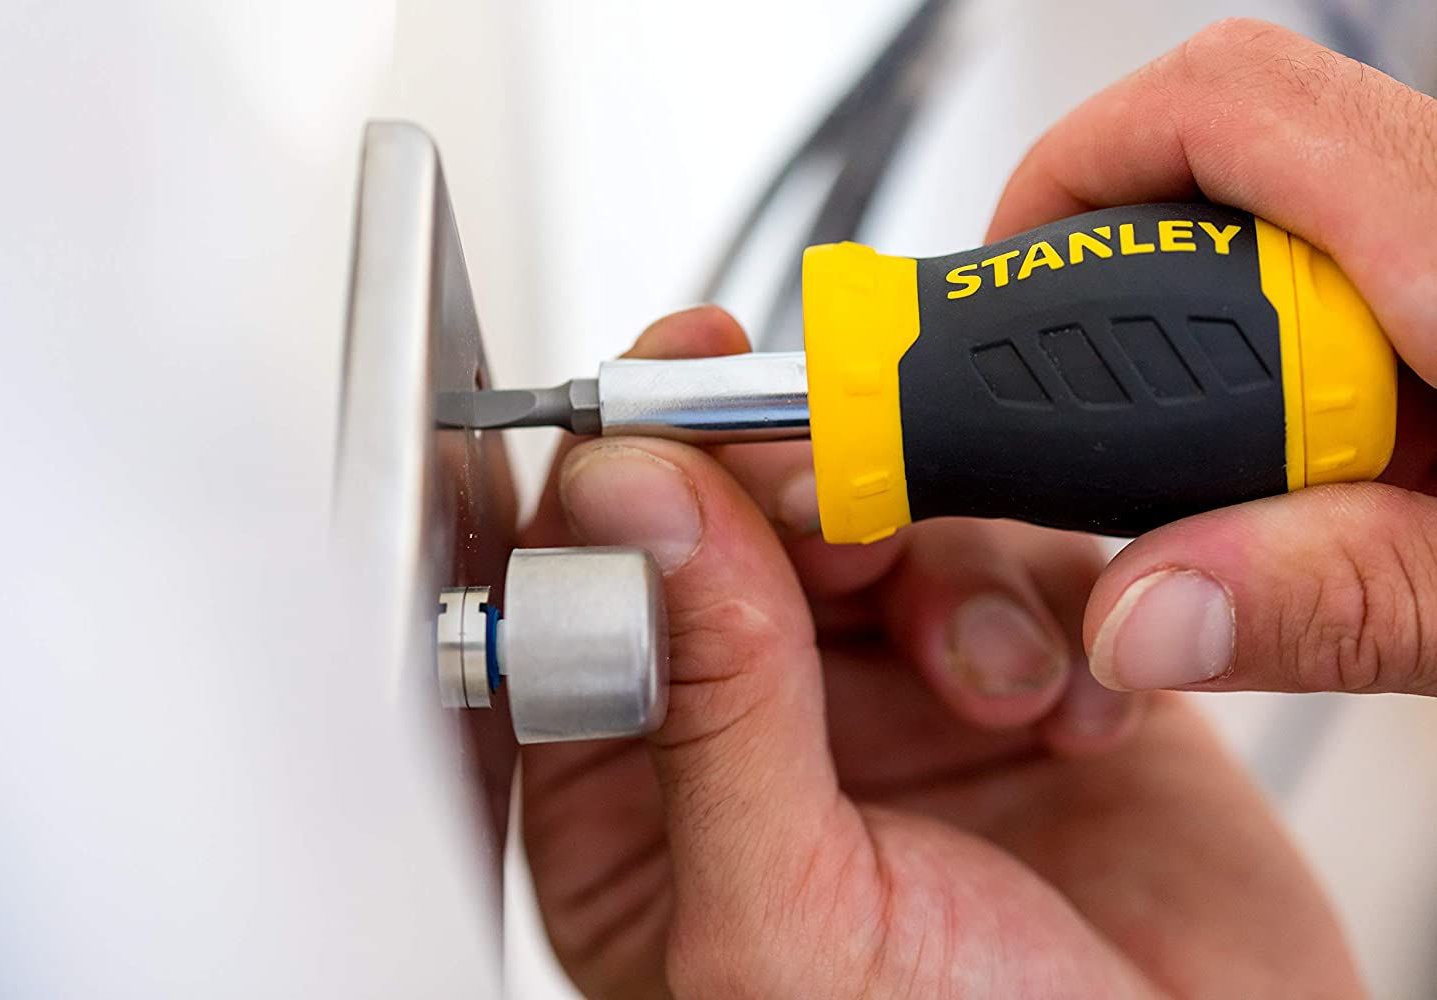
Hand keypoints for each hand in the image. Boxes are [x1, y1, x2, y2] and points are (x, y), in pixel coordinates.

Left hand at [518, 307, 1356, 997]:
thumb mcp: (789, 912)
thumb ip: (709, 701)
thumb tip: (636, 501)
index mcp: (638, 806)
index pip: (589, 595)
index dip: (625, 480)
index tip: (673, 391)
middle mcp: (758, 734)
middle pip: (738, 527)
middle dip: (804, 502)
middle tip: (857, 507)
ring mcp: (890, 696)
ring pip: (881, 520)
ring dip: (948, 571)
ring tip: (997, 683)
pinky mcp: (1023, 669)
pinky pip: (1021, 552)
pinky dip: (1057, 603)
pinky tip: (1078, 712)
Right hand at [987, 18, 1436, 696]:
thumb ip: (1337, 597)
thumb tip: (1143, 611)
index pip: (1218, 105)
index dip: (1075, 171)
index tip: (1016, 290)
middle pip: (1234, 146)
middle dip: (1132, 264)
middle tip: (1121, 401)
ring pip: (1295, 211)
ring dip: (1224, 324)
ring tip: (1246, 451)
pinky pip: (1363, 258)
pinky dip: (1304, 344)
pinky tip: (1339, 450)